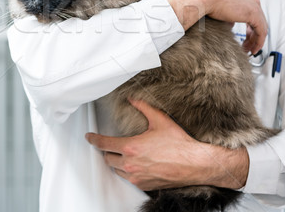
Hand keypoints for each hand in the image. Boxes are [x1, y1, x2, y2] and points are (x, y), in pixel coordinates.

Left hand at [85, 99, 248, 190]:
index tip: (90, 137)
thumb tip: (132, 99)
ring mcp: (137, 176)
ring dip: (118, 163)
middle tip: (113, 145)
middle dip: (109, 151)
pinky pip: (129, 179)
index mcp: (131, 147)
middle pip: (108, 158)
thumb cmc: (179, 144)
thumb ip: (143, 108)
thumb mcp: (159, 120)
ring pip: (117, 170)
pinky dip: (129, 172)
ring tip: (127, 155)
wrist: (194, 164)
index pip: (104, 144)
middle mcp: (131, 164)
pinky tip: (138, 165)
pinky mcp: (144, 185)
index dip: (94, 140)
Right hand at [160, 0, 266, 54]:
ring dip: (256, 39)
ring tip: (250, 50)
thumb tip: (229, 26)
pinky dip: (259, 41)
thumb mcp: (217, 6)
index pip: (251, 11)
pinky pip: (262, 31)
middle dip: (253, 34)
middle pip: (258, 18)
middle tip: (248, 45)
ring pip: (261, 25)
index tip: (245, 35)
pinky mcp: (254, 13)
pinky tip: (253, 49)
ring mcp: (254, 4)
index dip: (249, 25)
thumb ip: (227, 15)